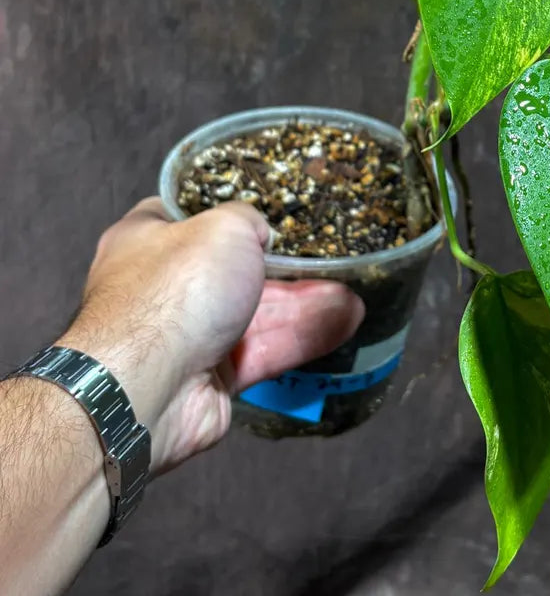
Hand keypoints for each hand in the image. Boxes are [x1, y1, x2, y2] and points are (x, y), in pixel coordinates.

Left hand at [62, 198, 364, 471]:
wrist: (149, 385)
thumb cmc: (177, 289)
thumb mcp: (224, 226)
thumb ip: (248, 221)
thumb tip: (259, 233)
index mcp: (149, 237)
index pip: (193, 216)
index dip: (232, 213)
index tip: (273, 210)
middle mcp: (165, 285)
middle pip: (235, 269)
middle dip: (287, 267)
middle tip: (330, 259)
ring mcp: (189, 333)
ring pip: (257, 313)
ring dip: (306, 304)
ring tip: (354, 295)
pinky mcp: (212, 376)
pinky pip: (264, 350)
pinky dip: (302, 337)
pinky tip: (345, 323)